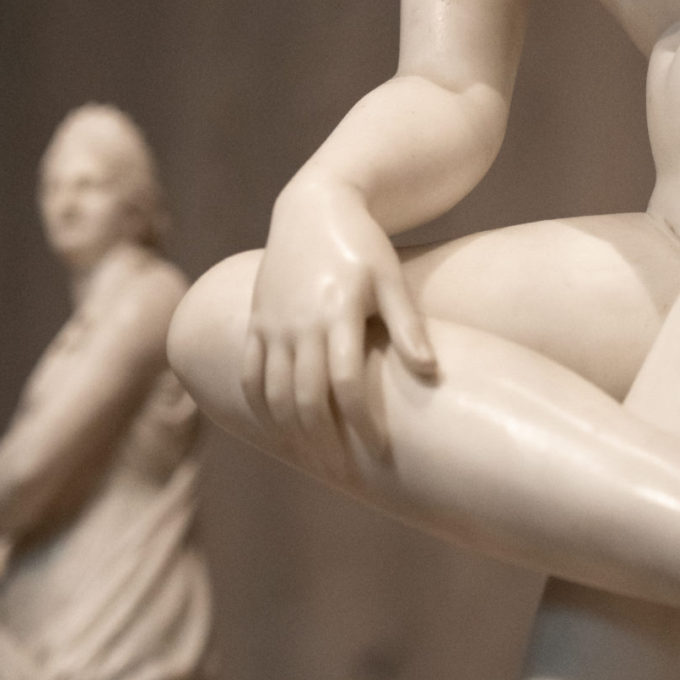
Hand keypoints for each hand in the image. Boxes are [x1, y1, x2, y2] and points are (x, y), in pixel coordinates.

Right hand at [241, 177, 436, 466]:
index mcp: (337, 311)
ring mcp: (272, 323)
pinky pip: (250, 373)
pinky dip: (260, 405)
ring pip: (274, 393)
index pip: (346, 384)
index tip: (381, 452)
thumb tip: (429, 372)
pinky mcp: (255, 320)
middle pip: (306, 398)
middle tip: (346, 472)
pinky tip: (277, 428)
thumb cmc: (362, 243)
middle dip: (326, 442)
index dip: (363, 423)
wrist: (313, 207)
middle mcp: (299, 322)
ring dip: (292, 432)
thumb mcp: (389, 276)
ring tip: (315, 459)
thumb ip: (407, 324)